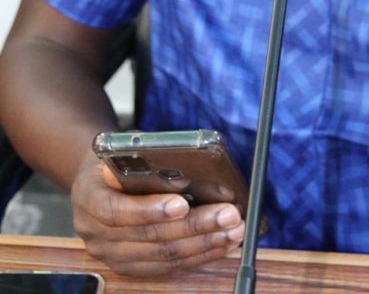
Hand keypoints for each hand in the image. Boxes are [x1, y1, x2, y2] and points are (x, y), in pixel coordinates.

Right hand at [71, 151, 244, 276]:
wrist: (97, 178)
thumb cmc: (117, 158)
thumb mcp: (124, 148)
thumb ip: (149, 160)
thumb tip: (193, 167)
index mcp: (89, 197)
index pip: (117, 211)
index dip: (151, 210)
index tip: (183, 204)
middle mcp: (94, 232)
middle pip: (148, 238)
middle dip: (194, 226)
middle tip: (228, 214)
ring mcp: (111, 254)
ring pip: (162, 257)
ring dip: (203, 244)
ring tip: (233, 230)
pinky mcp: (129, 266)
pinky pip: (166, 267)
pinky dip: (197, 256)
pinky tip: (220, 244)